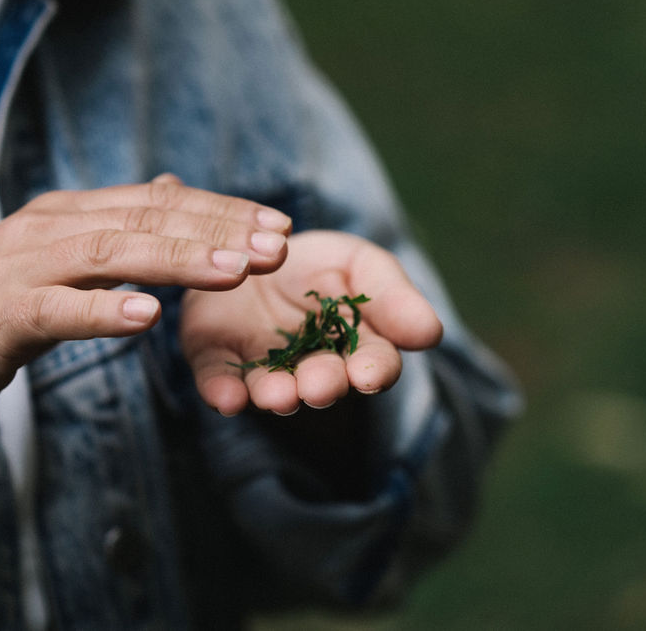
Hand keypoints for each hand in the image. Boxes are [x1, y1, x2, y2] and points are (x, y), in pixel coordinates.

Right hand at [0, 174, 290, 518]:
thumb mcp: (54, 258)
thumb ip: (112, 228)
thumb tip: (171, 189)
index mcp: (67, 214)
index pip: (157, 201)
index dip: (221, 210)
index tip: (278, 225)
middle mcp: (48, 228)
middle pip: (145, 220)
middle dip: (218, 230)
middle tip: (278, 244)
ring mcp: (23, 268)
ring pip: (112, 255)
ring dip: (178, 262)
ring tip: (236, 271)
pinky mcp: (2, 315)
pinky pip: (60, 311)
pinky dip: (104, 311)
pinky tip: (147, 318)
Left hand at [180, 231, 442, 415]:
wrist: (249, 247)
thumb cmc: (317, 264)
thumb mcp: (360, 264)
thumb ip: (392, 297)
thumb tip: (431, 333)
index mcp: (354, 346)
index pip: (373, 363)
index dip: (372, 370)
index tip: (369, 373)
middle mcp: (308, 367)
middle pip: (321, 382)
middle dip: (321, 385)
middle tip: (318, 385)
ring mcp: (260, 366)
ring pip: (270, 388)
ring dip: (274, 395)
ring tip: (276, 395)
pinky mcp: (214, 357)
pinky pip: (216, 379)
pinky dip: (221, 391)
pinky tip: (225, 398)